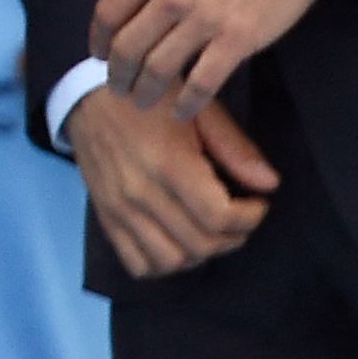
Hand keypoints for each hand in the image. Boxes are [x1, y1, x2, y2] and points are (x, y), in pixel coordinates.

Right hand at [65, 86, 280, 278]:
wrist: (87, 95)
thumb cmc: (150, 98)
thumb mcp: (198, 108)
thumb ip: (235, 147)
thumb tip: (269, 185)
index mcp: (167, 163)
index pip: (219, 218)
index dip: (250, 218)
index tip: (257, 203)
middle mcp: (141, 193)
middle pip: (200, 244)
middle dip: (233, 237)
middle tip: (238, 217)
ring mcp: (119, 209)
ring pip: (171, 261)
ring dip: (200, 253)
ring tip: (209, 230)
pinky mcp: (106, 216)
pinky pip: (137, 263)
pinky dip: (163, 264)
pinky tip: (177, 241)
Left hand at [91, 0, 340, 117]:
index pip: (109, 11)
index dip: (99, 39)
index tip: (98, 53)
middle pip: (128, 47)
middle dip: (117, 74)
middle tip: (117, 88)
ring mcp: (204, 19)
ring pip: (159, 69)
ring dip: (145, 92)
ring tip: (142, 103)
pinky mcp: (238, 40)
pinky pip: (204, 82)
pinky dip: (189, 103)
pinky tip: (182, 112)